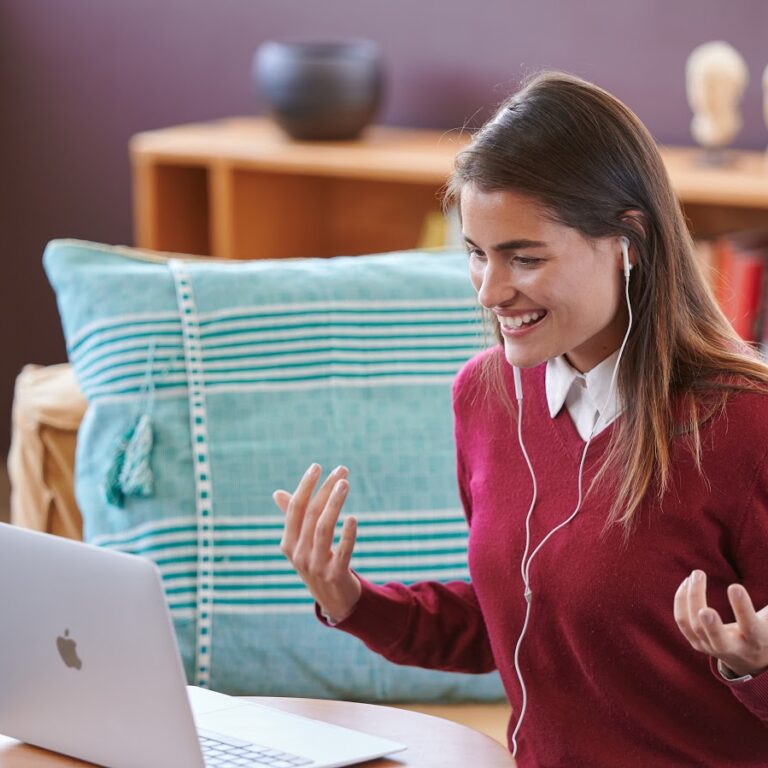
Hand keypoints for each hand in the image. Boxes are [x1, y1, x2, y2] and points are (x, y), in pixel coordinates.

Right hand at [273, 463, 360, 623]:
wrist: (334, 601)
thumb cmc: (318, 564)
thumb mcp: (302, 543)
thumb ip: (292, 518)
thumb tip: (277, 493)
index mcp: (288, 543)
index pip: (295, 509)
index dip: (305, 486)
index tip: (317, 466)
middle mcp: (298, 554)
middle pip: (311, 514)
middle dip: (325, 489)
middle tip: (341, 470)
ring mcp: (315, 566)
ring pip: (323, 528)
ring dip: (335, 503)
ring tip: (346, 484)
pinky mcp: (334, 575)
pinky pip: (342, 551)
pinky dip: (347, 534)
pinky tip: (352, 518)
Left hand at [674, 569, 767, 677]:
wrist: (749, 659)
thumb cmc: (764, 629)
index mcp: (756, 641)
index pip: (750, 627)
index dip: (742, 608)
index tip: (734, 586)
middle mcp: (733, 648)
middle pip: (718, 639)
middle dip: (711, 625)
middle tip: (704, 609)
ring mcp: (710, 647)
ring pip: (695, 625)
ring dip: (692, 598)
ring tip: (697, 574)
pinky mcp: (696, 642)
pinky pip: (682, 622)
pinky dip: (681, 601)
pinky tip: (687, 582)